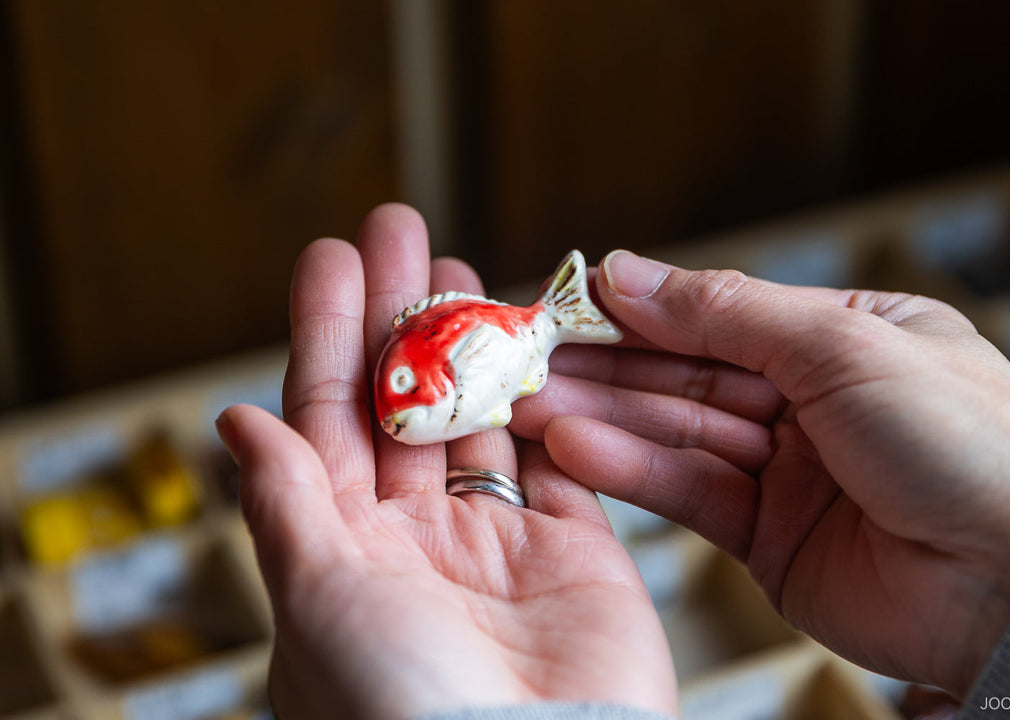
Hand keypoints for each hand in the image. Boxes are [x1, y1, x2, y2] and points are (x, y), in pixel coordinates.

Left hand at [216, 209, 676, 718]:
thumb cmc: (402, 709)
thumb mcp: (317, 596)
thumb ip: (284, 501)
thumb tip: (237, 421)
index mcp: (344, 551)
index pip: (328, 418)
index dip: (329, 333)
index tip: (333, 258)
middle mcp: (417, 541)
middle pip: (402, 400)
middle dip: (400, 314)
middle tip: (401, 229)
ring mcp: (497, 541)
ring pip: (478, 415)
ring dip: (467, 342)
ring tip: (459, 268)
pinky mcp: (575, 550)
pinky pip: (557, 454)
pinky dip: (545, 397)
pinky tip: (528, 342)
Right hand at [514, 250, 1009, 696]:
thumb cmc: (964, 442)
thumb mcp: (843, 345)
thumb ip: (727, 311)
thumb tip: (629, 274)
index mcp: (845, 337)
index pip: (721, 312)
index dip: (641, 307)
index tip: (566, 297)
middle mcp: (810, 400)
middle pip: (685, 372)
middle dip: (603, 364)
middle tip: (523, 355)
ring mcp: (786, 470)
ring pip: (674, 431)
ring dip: (599, 416)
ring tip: (526, 402)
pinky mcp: (765, 535)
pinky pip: (687, 490)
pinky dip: (631, 469)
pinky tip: (575, 446)